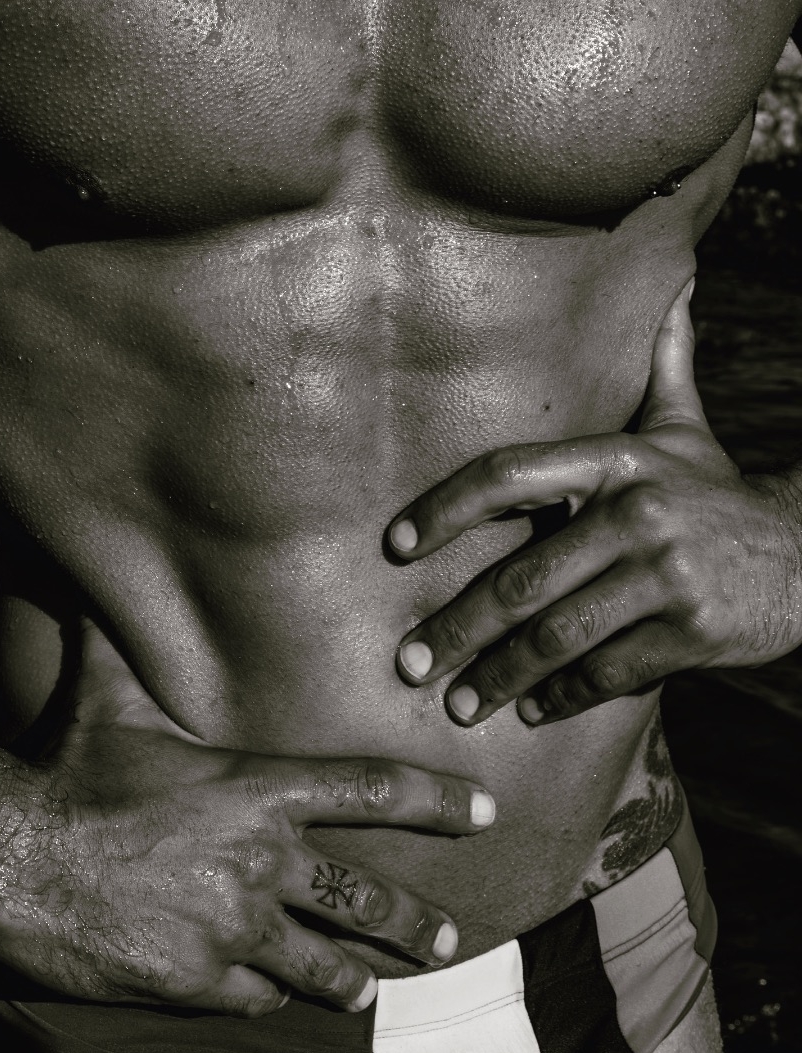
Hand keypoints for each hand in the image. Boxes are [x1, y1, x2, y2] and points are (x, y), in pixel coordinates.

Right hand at [0, 622, 494, 1015]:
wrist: (11, 860)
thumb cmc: (70, 773)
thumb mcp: (109, 698)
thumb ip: (129, 642)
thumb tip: (114, 580)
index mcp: (259, 790)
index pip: (373, 790)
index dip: (438, 799)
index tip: (485, 811)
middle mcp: (261, 862)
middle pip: (365, 898)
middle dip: (415, 923)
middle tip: (448, 938)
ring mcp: (233, 929)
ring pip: (320, 964)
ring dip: (351, 976)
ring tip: (372, 984)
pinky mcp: (197, 981)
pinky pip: (256, 994)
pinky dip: (270, 992)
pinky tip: (274, 991)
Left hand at [388, 280, 801, 725]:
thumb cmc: (716, 493)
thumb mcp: (685, 428)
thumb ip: (663, 364)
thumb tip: (675, 280)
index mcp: (618, 461)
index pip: (509, 475)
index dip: (446, 508)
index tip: (398, 546)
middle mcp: (637, 513)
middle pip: (522, 580)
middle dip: (457, 629)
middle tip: (412, 664)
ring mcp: (665, 577)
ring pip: (557, 637)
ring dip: (499, 678)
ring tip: (460, 706)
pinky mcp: (690, 633)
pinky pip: (606, 672)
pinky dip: (562, 696)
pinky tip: (531, 709)